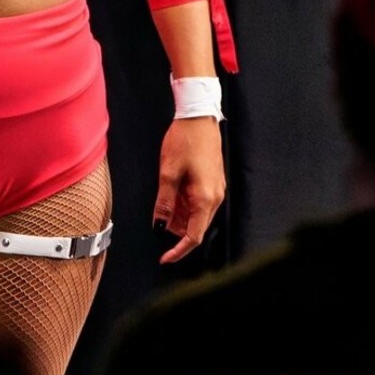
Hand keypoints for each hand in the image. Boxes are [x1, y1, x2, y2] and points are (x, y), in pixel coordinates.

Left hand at [153, 116, 225, 263]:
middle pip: (196, 226)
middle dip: (176, 230)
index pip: (193, 235)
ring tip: (162, 203)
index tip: (164, 257)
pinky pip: (199, 201)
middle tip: (158, 220)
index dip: (178, 250)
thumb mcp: (168, 172)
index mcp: (205, 198)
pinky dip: (184, 204)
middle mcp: (215, 197)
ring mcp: (216, 189)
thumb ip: (164, 202)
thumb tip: (160, 225)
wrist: (198, 117)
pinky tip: (171, 195)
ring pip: (196, 214)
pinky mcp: (212, 181)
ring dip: (179, 215)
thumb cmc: (185, 140)